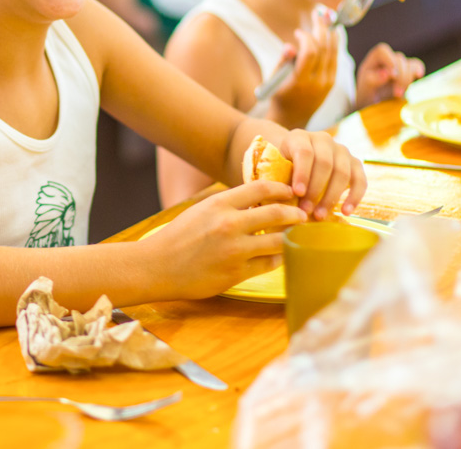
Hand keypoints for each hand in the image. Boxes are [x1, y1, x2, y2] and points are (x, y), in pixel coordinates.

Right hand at [146, 181, 306, 299]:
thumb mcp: (201, 211)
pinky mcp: (236, 273)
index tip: (290, 192)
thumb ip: (229, 205)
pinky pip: (269, 264)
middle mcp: (229, 224)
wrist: (157, 266)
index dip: (281, 189)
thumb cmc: (178, 237)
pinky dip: (278, 258)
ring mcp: (235, 250)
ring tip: (297, 236)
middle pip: (276, 213)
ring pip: (279, 240)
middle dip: (295, 213)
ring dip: (292, 237)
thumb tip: (259, 201)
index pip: (261, 188)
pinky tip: (280, 255)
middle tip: (303, 215)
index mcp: (219, 204)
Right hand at [267, 9, 338, 128]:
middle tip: (318, 13)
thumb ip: (282, 62)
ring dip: (331, 33)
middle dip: (321, 28)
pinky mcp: (331, 83)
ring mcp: (327, 83)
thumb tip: (289, 45)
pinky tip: (332, 33)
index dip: (305, 38)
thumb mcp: (274, 81)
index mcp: (300, 82)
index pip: (310, 53)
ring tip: (328, 18)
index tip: (298, 32)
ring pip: (333, 53)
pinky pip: (335, 60)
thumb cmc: (279, 96)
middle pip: (324, 49)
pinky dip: (334, 45)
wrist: (292, 118)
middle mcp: (317, 82)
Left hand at [277, 129, 366, 218]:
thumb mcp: (276, 168)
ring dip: (331, 197)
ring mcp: (341, 150)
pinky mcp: (355, 163)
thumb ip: (279, 180)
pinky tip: (346, 211)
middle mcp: (323, 139)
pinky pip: (360, 179)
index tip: (297, 193)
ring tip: (320, 215)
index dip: (302, 173)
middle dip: (315, 190)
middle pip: (324, 163)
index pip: (304, 152)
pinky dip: (355, 196)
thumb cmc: (284, 168)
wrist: (299, 160)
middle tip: (306, 210)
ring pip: (342, 172)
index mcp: (299, 137)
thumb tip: (279, 202)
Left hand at [356, 43, 424, 106]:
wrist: (374, 105)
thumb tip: (386, 73)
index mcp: (373, 59)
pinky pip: (416, 65)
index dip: (389, 61)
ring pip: (409, 64)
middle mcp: (387, 59)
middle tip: (396, 94)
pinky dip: (418, 70)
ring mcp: (398, 64)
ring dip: (407, 79)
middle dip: (400, 77)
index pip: (382, 51)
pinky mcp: (407, 72)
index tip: (392, 75)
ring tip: (399, 94)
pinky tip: (418, 76)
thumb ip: (372, 80)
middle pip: (399, 59)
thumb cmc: (366, 95)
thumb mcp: (364, 90)